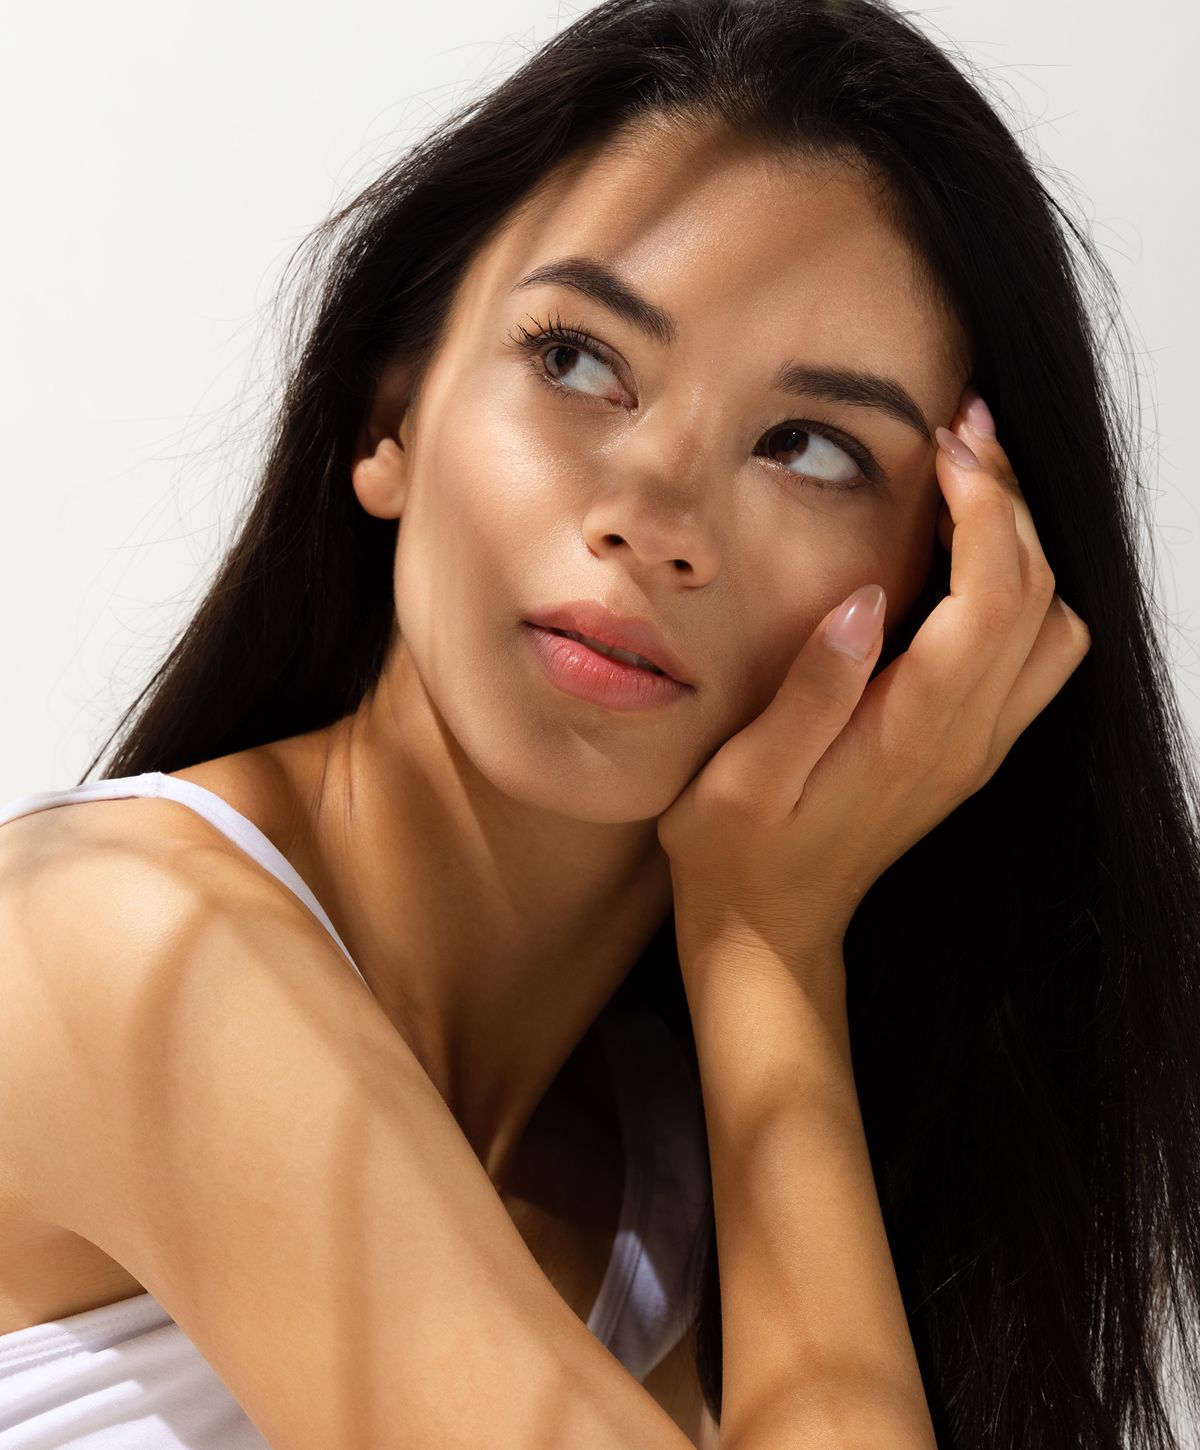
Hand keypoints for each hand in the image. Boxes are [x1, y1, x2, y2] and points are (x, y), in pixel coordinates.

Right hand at [657, 385, 1092, 982]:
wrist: (771, 932)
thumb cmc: (739, 856)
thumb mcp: (745, 778)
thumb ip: (812, 691)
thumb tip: (867, 600)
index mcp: (914, 734)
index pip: (993, 598)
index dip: (984, 507)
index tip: (948, 444)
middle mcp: (966, 739)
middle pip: (1038, 597)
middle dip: (1010, 502)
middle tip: (959, 434)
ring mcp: (976, 748)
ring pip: (1054, 627)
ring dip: (1024, 546)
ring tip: (965, 487)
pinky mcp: (969, 751)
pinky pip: (1034, 657)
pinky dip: (1021, 589)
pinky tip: (966, 560)